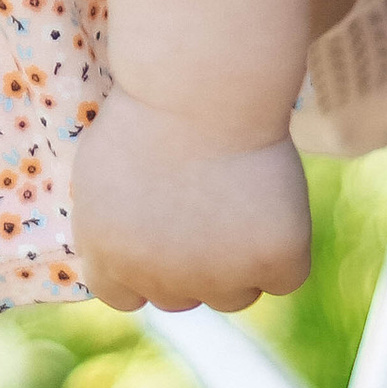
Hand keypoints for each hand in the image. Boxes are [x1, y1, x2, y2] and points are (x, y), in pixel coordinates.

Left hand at [66, 89, 313, 314]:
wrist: (199, 88)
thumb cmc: (148, 109)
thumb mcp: (102, 169)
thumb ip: (112, 221)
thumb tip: (131, 245)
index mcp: (108, 255)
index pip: (124, 296)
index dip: (144, 269)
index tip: (163, 235)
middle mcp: (158, 279)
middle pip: (181, 299)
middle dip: (193, 264)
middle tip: (207, 205)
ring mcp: (217, 278)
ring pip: (235, 296)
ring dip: (239, 262)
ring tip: (240, 199)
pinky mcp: (272, 263)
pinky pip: (284, 276)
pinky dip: (285, 246)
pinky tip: (273, 201)